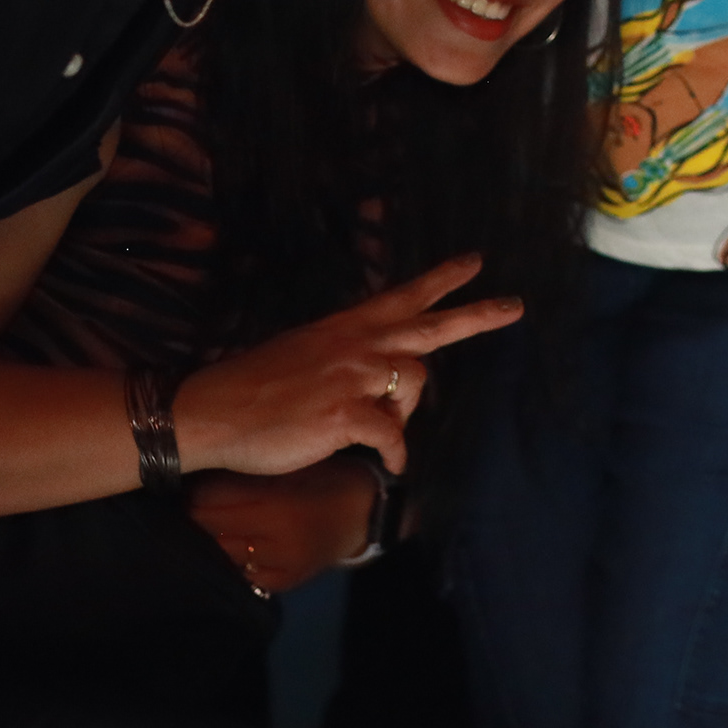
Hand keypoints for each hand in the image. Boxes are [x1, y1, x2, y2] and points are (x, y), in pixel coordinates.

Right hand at [171, 254, 523, 477]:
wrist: (212, 410)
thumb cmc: (253, 388)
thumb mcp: (304, 353)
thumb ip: (346, 357)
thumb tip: (380, 378)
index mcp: (345, 328)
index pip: (402, 296)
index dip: (441, 280)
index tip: (474, 262)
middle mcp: (356, 345)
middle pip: (430, 326)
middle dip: (476, 315)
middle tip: (515, 307)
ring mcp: (354, 376)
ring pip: (416, 385)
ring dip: (406, 413)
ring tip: (379, 431)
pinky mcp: (347, 414)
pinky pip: (394, 436)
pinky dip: (397, 454)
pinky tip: (392, 465)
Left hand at [187, 454, 385, 594]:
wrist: (365, 514)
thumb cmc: (326, 479)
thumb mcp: (290, 466)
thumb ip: (250, 475)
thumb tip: (200, 474)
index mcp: (278, 502)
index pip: (211, 500)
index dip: (194, 491)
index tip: (189, 483)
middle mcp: (276, 538)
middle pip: (211, 528)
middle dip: (197, 514)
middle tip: (191, 502)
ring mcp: (280, 564)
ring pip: (222, 551)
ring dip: (213, 536)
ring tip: (212, 521)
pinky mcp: (284, 581)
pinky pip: (243, 571)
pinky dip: (236, 556)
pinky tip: (240, 542)